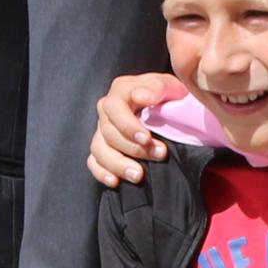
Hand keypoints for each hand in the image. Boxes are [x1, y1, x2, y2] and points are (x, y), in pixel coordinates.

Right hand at [85, 72, 184, 187]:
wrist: (172, 111)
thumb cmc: (171, 97)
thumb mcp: (171, 87)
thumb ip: (157, 87)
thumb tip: (140, 97)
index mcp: (121, 91)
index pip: (114, 107)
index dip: (127, 125)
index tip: (147, 138)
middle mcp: (107, 110)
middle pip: (108, 131)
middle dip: (133, 147)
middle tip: (159, 155)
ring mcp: (103, 131)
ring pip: (99, 149)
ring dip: (117, 164)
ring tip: (138, 175)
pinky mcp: (103, 149)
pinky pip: (94, 162)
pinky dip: (102, 173)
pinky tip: (115, 181)